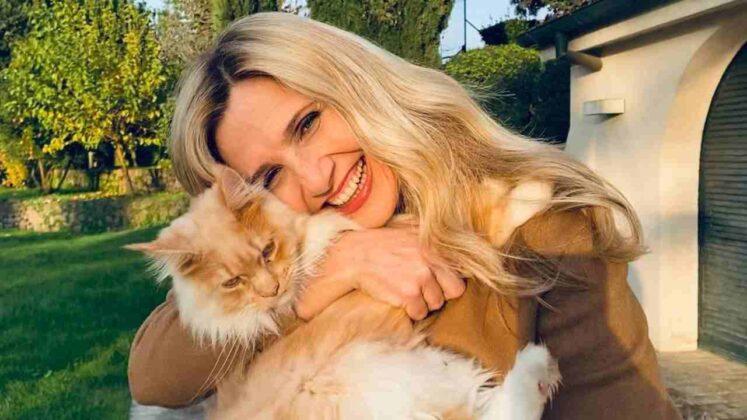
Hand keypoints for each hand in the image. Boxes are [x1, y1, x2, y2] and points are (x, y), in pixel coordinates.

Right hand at [294, 225, 465, 320]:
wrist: (356, 255)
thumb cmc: (383, 245)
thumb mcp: (411, 232)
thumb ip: (434, 242)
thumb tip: (457, 247)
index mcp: (435, 247)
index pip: (458, 278)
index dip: (447, 285)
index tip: (435, 283)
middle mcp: (431, 261)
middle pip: (451, 294)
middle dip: (438, 295)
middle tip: (421, 290)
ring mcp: (420, 277)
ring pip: (434, 305)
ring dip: (422, 303)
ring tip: (406, 291)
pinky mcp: (408, 293)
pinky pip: (419, 313)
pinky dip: (410, 311)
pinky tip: (399, 299)